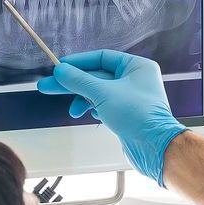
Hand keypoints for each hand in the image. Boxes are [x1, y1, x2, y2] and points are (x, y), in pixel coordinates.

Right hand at [36, 50, 185, 185]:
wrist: (154, 147)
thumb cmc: (138, 116)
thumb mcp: (102, 93)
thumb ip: (79, 80)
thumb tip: (61, 71)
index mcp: (137, 67)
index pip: (102, 57)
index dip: (80, 62)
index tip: (60, 67)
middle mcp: (136, 80)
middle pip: (97, 76)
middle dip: (73, 83)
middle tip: (49, 86)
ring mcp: (132, 98)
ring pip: (100, 93)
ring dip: (83, 100)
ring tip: (72, 110)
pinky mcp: (128, 114)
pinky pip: (105, 106)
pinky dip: (94, 109)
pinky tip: (89, 115)